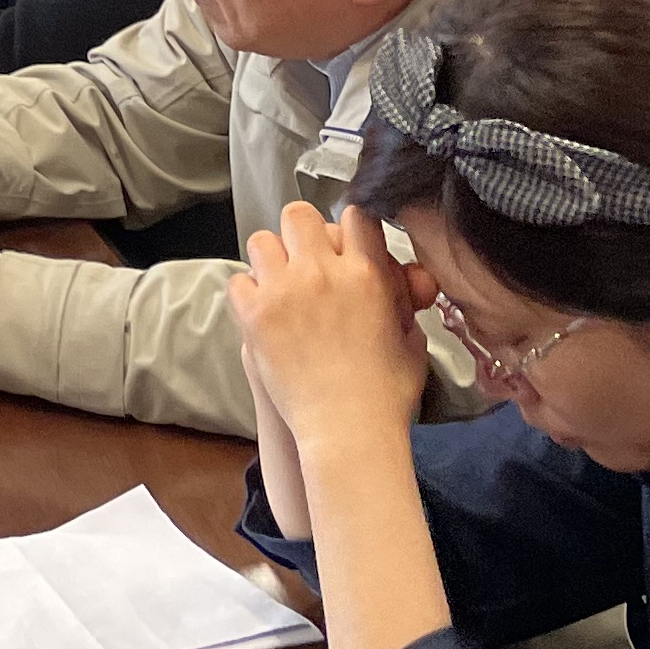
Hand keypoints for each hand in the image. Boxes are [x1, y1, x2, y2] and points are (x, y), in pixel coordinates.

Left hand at [225, 201, 434, 447]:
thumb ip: (403, 301)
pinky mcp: (255, 315)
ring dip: (270, 259)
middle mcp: (323, 273)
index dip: (349, 226)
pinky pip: (238, 280)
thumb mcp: (411, 341)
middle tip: (305, 260)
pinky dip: (247, 293)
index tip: (344, 242)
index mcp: (367, 275)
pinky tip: (261, 313)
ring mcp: (285, 291)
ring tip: (280, 286)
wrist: (347, 433)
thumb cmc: (386, 394)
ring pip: (261, 240)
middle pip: (298, 215)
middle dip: (301, 233)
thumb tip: (406, 277)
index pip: (355, 217)